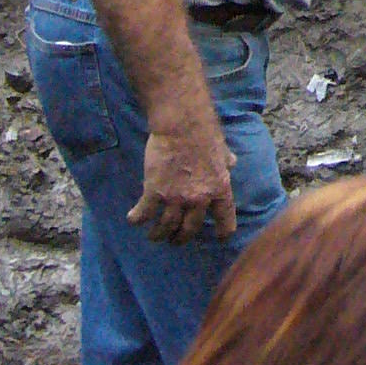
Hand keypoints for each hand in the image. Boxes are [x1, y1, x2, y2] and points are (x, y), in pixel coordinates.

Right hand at [129, 108, 236, 244]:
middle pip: (190, 229)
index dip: (223, 232)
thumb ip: (226, 162)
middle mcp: (199, 199)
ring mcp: (176, 198)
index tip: (219, 237)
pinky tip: (133, 219)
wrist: (182, 124)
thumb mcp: (222, 151)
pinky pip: (144, 213)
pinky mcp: (155, 191)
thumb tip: (232, 163)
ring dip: (159, 234)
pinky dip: (137, 219)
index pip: (226, 220)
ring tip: (154, 236)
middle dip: (181, 238)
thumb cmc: (205, 134)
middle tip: (174, 240)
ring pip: (166, 226)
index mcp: (219, 190)